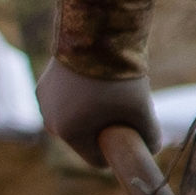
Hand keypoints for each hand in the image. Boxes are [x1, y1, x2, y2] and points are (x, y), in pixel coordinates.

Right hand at [36, 60, 156, 156]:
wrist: (96, 34)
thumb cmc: (119, 77)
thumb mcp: (143, 111)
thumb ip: (150, 137)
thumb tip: (153, 149)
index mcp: (69, 134)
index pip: (98, 161)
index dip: (118, 150)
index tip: (131, 133)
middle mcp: (51, 122)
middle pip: (87, 140)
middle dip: (105, 129)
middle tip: (123, 105)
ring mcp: (43, 103)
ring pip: (76, 120)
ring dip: (92, 113)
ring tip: (107, 90)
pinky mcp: (42, 85)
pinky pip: (66, 103)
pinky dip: (81, 98)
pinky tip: (93, 81)